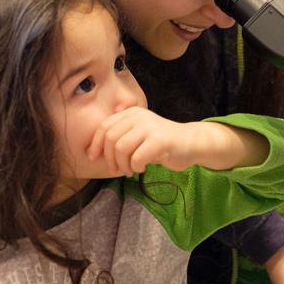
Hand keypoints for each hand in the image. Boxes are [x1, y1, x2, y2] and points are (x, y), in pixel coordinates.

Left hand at [87, 107, 267, 174]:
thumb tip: (94, 150)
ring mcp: (150, 127)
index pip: (104, 126)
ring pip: (121, 148)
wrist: (191, 143)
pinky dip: (136, 167)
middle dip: (110, 158)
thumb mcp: (138, 134)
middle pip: (111, 138)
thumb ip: (120, 136)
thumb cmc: (161, 143)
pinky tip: (141, 169)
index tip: (93, 157)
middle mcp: (140, 116)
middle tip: (117, 169)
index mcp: (132, 113)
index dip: (95, 143)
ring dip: (123, 164)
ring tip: (130, 170)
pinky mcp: (160, 140)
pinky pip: (137, 157)